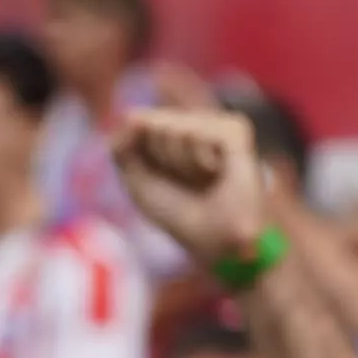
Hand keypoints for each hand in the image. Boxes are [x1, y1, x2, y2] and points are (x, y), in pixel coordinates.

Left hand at [114, 108, 276, 271]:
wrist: (216, 241)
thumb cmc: (179, 215)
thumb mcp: (136, 181)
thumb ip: (122, 147)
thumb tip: (133, 115)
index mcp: (170, 131)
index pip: (136, 121)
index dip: (142, 157)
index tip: (163, 180)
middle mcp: (194, 122)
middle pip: (153, 122)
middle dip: (161, 159)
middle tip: (187, 183)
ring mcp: (215, 124)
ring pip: (175, 127)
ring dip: (182, 164)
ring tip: (205, 181)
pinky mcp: (236, 130)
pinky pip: (198, 133)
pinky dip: (201, 160)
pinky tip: (219, 172)